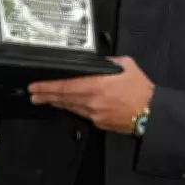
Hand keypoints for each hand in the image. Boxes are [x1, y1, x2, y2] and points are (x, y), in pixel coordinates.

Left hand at [28, 56, 154, 134]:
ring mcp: (94, 114)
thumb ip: (108, 62)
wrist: (151, 112)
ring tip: (44, 99)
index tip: (35, 86)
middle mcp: (91, 101)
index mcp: (96, 85)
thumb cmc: (140, 88)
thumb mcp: (125, 65)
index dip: (47, 87)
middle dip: (45, 96)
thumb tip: (97, 63)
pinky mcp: (99, 123)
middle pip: (62, 99)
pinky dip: (72, 108)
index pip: (65, 86)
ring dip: (56, 102)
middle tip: (33, 94)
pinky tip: (66, 105)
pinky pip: (81, 114)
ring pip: (70, 107)